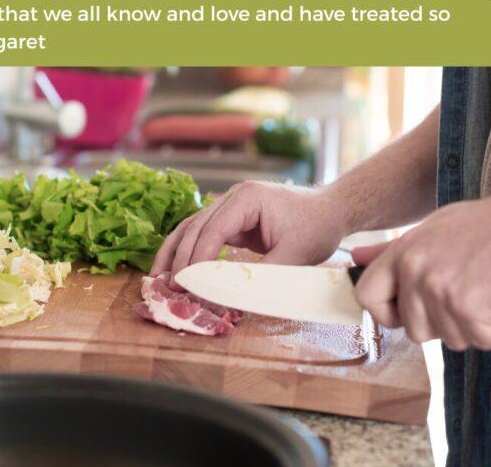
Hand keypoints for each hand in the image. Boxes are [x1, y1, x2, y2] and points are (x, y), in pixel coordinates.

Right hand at [152, 181, 346, 275]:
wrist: (332, 211)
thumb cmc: (317, 227)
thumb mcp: (293, 256)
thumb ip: (261, 274)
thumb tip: (229, 294)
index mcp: (247, 198)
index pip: (212, 230)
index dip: (196, 259)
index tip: (186, 284)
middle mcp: (233, 197)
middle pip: (195, 227)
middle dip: (180, 258)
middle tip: (168, 287)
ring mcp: (231, 206)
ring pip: (193, 227)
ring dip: (175, 252)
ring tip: (158, 277)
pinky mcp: (234, 218)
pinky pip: (206, 233)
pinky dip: (191, 250)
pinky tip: (178, 268)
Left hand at [352, 190, 490, 350]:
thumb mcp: (433, 228)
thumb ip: (392, 250)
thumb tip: (354, 258)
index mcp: (403, 251)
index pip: (367, 296)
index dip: (386, 313)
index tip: (409, 313)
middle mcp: (415, 272)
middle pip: (414, 330)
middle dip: (443, 325)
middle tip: (470, 299)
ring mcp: (440, 291)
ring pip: (451, 340)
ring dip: (476, 327)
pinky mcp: (469, 309)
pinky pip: (480, 341)